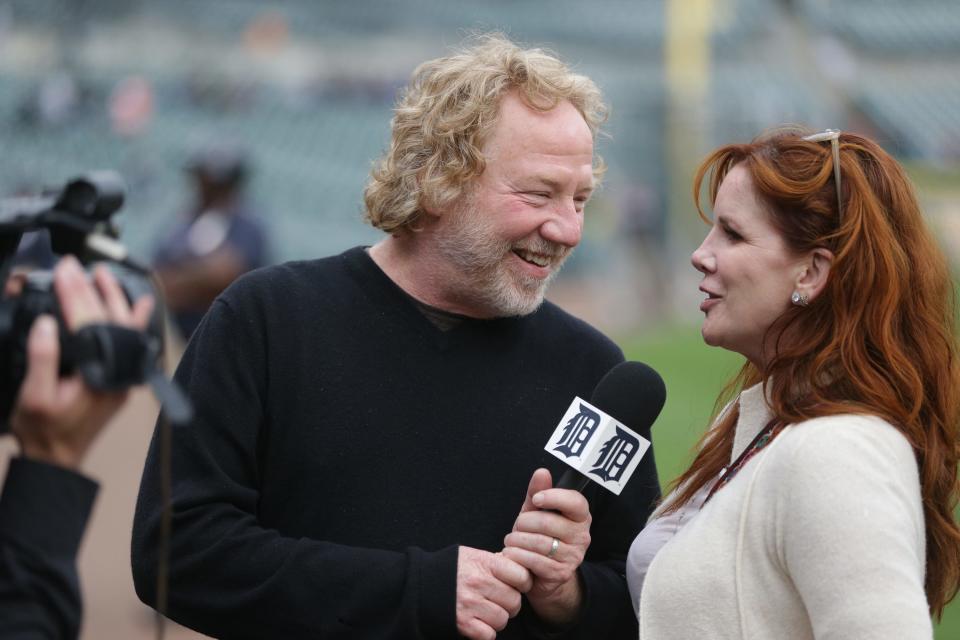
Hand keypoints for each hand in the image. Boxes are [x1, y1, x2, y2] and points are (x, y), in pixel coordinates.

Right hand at [10, 256, 153, 467]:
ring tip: (102, 274)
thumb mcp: (33, 397)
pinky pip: (130, 342)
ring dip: (114, 298)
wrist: (58, 459)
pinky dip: (134, 320)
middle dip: (91, 289)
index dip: (73, 294)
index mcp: (95, 375)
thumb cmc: (43, 430)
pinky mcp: (119, 377)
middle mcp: (116, 373)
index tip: (63, 271)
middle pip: (108, 320)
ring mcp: (121, 375)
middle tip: (75, 266)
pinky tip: (138, 304)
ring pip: (125, 327)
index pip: (87, 323)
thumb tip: (46, 324)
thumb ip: (42, 359)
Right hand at [456, 545, 532, 639]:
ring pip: (503, 619)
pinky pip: (488, 635)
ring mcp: (470, 604)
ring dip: (498, 618)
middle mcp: (479, 583)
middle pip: (514, 601)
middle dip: (510, 602)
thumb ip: (496, 561)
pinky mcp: (462, 623)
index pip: (521, 576)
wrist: (420, 581)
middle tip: (500, 599)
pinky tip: (479, 622)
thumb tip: (520, 568)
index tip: (517, 584)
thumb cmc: (451, 567)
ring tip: (488, 610)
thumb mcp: (473, 555)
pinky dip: (486, 632)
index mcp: (484, 563)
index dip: (523, 582)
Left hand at [502, 468, 591, 625]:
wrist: (540, 573)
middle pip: (549, 522)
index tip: (536, 499)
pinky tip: (512, 554)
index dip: (555, 497)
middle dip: (525, 522)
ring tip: (511, 540)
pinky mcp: (561, 573)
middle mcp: (582, 536)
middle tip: (517, 526)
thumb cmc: (539, 536)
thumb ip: (538, 492)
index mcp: (580, 516)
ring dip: (517, 540)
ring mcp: (574, 556)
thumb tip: (542, 472)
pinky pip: (535, 561)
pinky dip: (518, 556)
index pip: (576, 502)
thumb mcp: (536, 512)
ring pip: (539, 543)